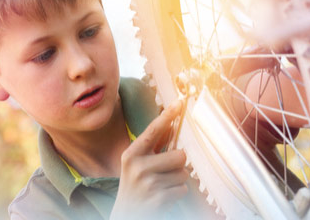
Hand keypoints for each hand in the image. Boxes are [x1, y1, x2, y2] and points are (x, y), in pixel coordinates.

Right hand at [110, 100, 188, 219]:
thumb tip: (172, 126)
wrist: (126, 215)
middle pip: (179, 154)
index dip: (168, 115)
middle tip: (166, 170)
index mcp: (132, 153)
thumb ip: (153, 147)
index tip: (179, 102)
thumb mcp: (137, 164)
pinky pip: (183, 189)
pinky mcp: (158, 198)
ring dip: (177, 180)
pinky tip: (163, 197)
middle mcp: (138, 166)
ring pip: (183, 173)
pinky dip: (177, 193)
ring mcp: (148, 183)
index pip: (153, 130)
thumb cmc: (135, 185)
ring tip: (162, 185)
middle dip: (178, 163)